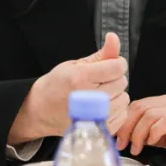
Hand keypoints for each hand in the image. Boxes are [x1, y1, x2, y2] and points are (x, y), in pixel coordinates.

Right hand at [8, 33, 129, 143]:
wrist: (41, 110)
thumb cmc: (57, 85)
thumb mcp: (76, 64)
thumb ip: (101, 54)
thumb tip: (114, 37)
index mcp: (81, 77)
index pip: (117, 67)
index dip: (117, 63)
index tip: (110, 65)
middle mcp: (88, 97)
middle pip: (122, 82)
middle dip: (114, 78)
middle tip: (99, 81)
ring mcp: (93, 116)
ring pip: (124, 99)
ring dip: (116, 95)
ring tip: (100, 94)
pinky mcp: (97, 129)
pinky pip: (122, 116)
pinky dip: (116, 110)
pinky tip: (102, 107)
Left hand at [115, 93, 165, 165]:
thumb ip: (157, 134)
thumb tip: (136, 140)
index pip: (139, 105)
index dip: (124, 121)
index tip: (119, 138)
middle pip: (140, 107)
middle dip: (126, 127)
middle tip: (122, 144)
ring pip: (149, 113)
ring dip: (137, 132)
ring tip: (137, 148)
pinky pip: (165, 121)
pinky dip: (153, 132)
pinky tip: (152, 143)